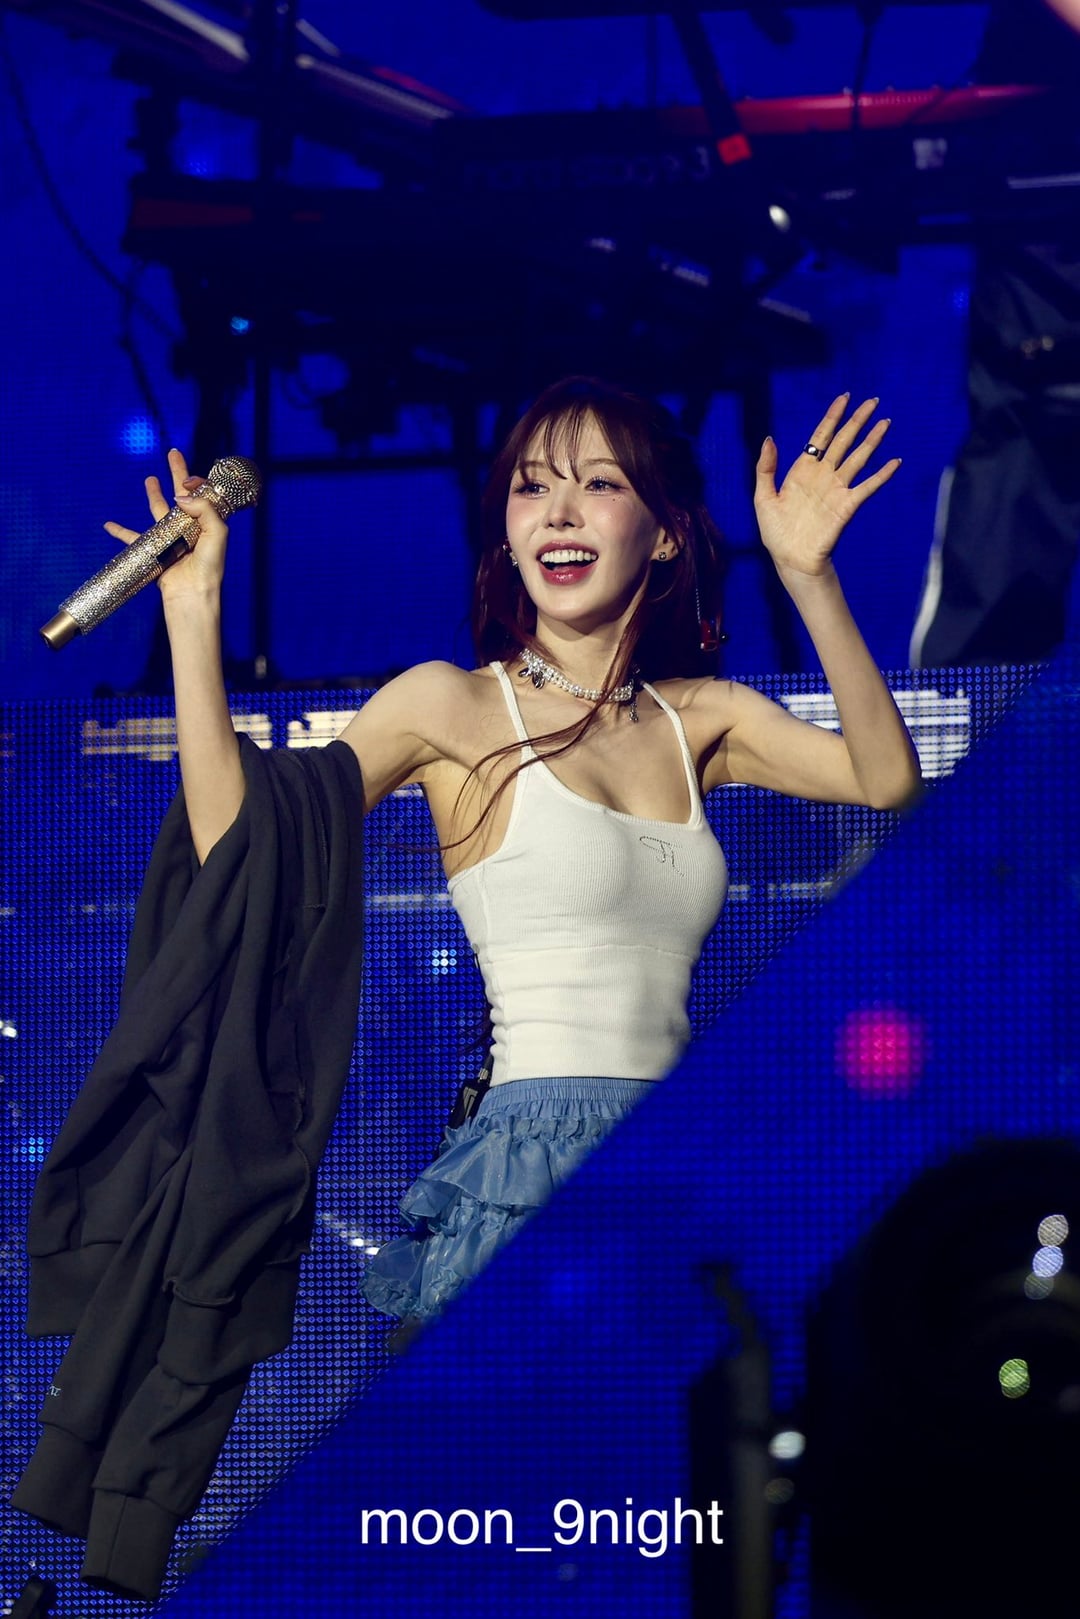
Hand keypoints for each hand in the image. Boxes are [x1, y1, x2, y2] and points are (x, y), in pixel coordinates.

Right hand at [103, 448, 229, 601]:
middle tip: (173, 453)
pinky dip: (120, 532)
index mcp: (207, 523)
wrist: (192, 595)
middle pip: (182, 495)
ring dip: (154, 494)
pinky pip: (134, 539)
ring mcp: (172, 539)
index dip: (196, 482)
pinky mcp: (155, 551)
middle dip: (177, 473)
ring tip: (150, 478)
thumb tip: (178, 497)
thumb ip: (204, 510)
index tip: (187, 479)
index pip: (202, 495)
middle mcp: (190, 528)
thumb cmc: (209, 568)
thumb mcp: (217, 534)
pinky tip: (109, 525)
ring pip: (159, 511)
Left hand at [753, 394, 900, 578]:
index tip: (844, 398)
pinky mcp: (847, 506)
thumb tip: (769, 439)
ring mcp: (837, 489)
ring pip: (858, 458)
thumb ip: (765, 468)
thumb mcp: (763, 497)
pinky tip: (895, 462)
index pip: (820, 436)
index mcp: (803, 470)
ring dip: (872, 440)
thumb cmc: (775, 532)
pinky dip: (882, 475)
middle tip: (873, 401)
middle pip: (843, 441)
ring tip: (885, 422)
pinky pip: (867, 487)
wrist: (790, 559)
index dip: (832, 416)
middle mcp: (823, 476)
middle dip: (857, 420)